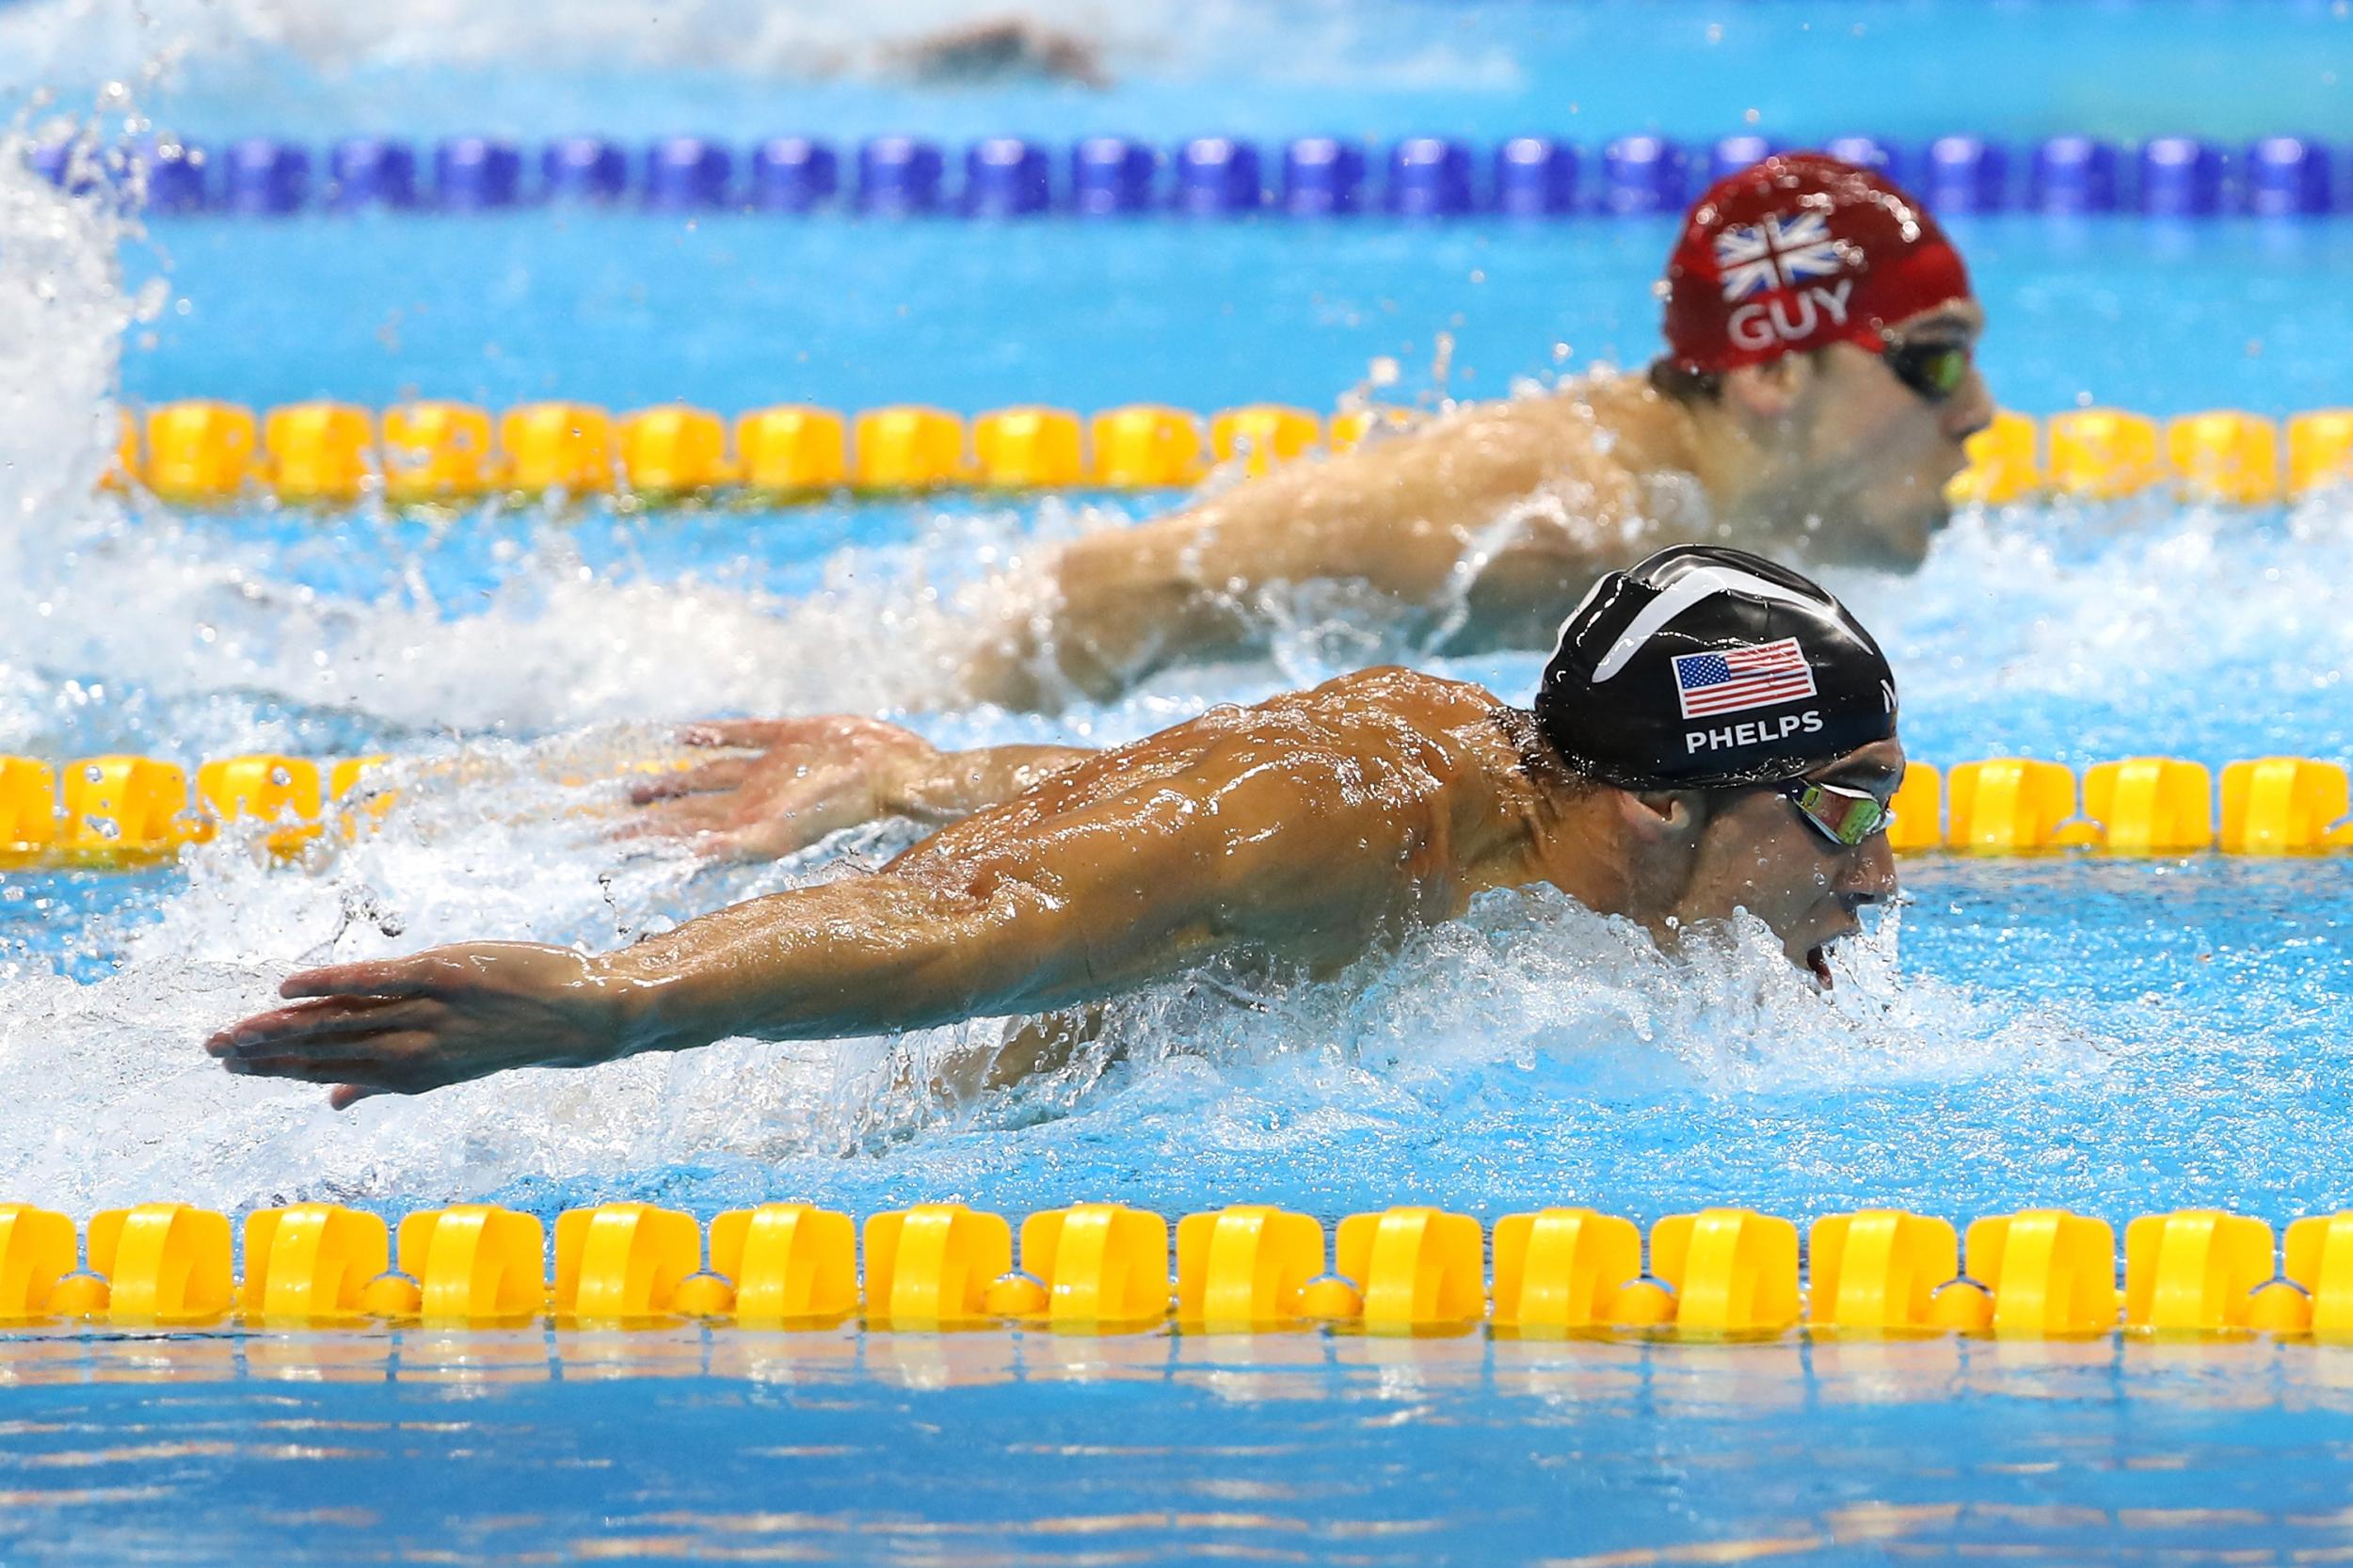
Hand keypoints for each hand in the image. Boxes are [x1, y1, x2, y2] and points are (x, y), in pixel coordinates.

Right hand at [205, 942, 633, 1108]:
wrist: (587, 1016)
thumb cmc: (516, 1030)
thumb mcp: (451, 1063)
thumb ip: (387, 1079)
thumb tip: (333, 1103)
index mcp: (412, 1074)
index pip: (330, 1071)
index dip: (279, 1070)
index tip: (233, 1068)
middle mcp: (414, 1049)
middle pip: (326, 1050)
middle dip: (265, 1053)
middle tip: (210, 1051)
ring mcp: (428, 1013)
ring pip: (341, 1022)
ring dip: (281, 1026)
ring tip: (232, 1031)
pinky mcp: (445, 975)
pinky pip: (379, 980)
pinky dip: (333, 982)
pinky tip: (288, 986)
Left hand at [620, 716, 941, 864]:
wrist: (897, 771)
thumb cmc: (846, 809)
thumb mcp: (788, 832)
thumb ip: (741, 844)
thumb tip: (693, 858)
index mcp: (749, 825)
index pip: (686, 833)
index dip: (647, 837)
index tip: (608, 841)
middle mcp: (756, 800)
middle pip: (691, 809)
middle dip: (652, 815)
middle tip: (607, 817)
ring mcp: (773, 770)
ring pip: (709, 775)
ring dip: (674, 779)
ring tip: (636, 786)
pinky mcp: (792, 737)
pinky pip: (744, 734)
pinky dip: (714, 732)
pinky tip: (685, 733)